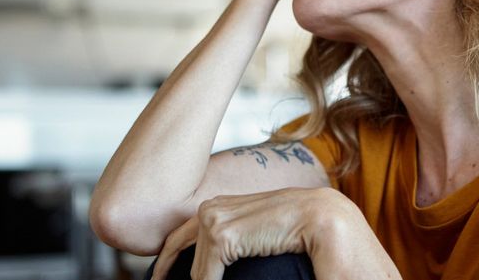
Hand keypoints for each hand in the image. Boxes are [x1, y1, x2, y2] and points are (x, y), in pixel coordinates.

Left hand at [149, 187, 330, 279]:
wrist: (317, 217)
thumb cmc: (291, 226)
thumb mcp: (251, 231)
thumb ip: (231, 239)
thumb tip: (209, 265)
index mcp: (216, 206)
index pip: (179, 236)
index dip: (167, 260)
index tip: (160, 277)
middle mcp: (209, 208)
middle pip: (177, 250)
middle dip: (169, 270)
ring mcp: (213, 220)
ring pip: (196, 270)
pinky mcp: (221, 237)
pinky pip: (205, 277)